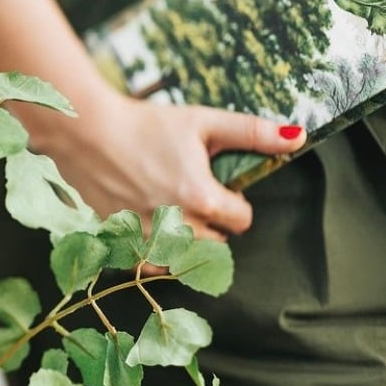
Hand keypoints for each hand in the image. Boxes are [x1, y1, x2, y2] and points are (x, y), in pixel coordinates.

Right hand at [21, 88, 306, 241]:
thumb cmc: (147, 124)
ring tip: (171, 206)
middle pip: (217, 246)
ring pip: (185, 258)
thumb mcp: (204, 122)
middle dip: (214, 223)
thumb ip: (254, 132)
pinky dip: (157, 250)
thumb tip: (298, 136)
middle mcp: (177, 227)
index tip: (220, 185)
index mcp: (201, 199)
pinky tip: (149, 220)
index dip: (236, 202)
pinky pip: (152, 263)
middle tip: (193, 192)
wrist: (86, 131)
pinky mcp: (121, 244)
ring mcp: (146, 240)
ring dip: (187, 240)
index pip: (242, 221)